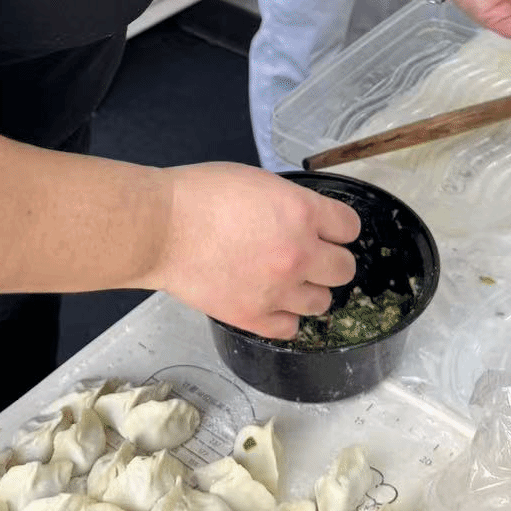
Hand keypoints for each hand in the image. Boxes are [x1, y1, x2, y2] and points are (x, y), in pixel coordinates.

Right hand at [155, 162, 358, 339]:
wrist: (160, 228)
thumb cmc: (200, 194)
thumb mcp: (257, 182)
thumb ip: (290, 203)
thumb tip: (305, 220)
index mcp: (302, 212)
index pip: (350, 228)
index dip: (337, 227)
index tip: (326, 229)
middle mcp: (299, 254)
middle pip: (344, 269)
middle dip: (329, 260)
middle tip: (306, 255)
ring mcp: (278, 290)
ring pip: (322, 302)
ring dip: (308, 290)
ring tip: (285, 280)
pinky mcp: (254, 317)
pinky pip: (290, 328)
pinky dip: (283, 316)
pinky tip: (270, 301)